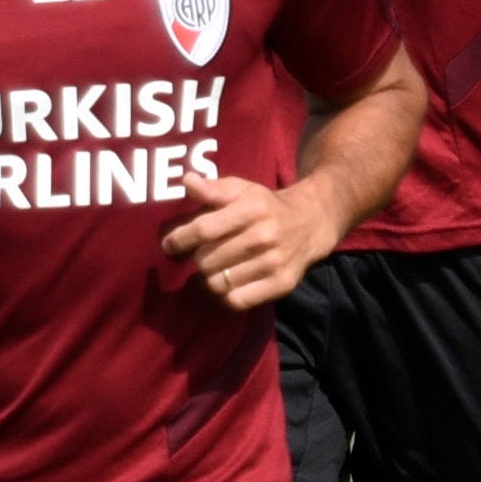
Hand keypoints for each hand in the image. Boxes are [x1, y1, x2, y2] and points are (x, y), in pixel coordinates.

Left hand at [164, 169, 336, 310]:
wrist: (311, 223)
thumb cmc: (265, 206)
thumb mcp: (242, 190)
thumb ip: (213, 189)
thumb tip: (187, 180)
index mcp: (252, 209)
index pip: (204, 230)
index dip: (179, 240)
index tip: (169, 245)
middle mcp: (265, 236)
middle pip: (207, 260)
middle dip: (198, 258)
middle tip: (202, 253)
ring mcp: (275, 262)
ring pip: (218, 282)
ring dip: (211, 277)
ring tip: (217, 266)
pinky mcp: (282, 284)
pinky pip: (238, 300)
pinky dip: (228, 294)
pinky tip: (230, 282)